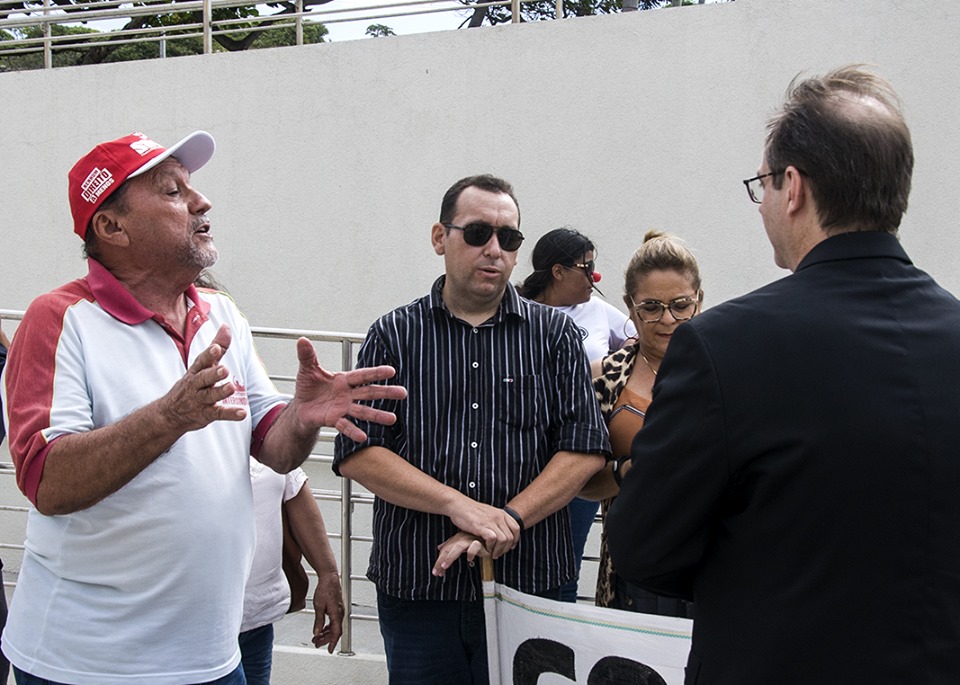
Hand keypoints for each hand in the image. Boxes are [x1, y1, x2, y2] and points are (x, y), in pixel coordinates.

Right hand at [158, 324, 246, 430]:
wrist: (170, 413)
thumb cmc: (190, 385)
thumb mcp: (201, 365)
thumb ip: (217, 346)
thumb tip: (226, 327)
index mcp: (196, 370)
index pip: (202, 361)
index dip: (209, 354)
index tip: (216, 348)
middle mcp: (197, 385)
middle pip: (204, 378)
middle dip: (213, 373)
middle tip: (224, 370)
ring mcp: (200, 400)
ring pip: (210, 395)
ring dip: (220, 392)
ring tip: (231, 388)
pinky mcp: (206, 414)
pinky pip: (218, 413)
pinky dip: (230, 414)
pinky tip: (241, 413)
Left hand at [289, 338, 407, 441]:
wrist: (301, 407)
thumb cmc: (308, 387)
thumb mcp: (307, 369)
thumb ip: (307, 356)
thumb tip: (302, 340)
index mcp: (344, 380)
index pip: (362, 375)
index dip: (376, 373)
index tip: (391, 371)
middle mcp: (347, 394)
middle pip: (369, 392)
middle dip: (386, 393)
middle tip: (403, 393)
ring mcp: (343, 408)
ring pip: (363, 411)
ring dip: (377, 415)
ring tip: (392, 419)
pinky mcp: (334, 420)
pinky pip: (345, 426)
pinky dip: (353, 431)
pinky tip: (362, 437)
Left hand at [311, 571, 344, 652]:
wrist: (330, 578)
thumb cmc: (326, 589)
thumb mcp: (318, 606)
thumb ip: (318, 621)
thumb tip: (316, 632)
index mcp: (336, 614)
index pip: (336, 632)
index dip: (332, 642)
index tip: (329, 649)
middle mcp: (340, 613)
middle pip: (335, 631)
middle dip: (326, 639)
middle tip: (317, 643)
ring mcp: (339, 610)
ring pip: (334, 626)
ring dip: (326, 633)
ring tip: (317, 637)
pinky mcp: (337, 608)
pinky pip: (334, 621)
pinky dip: (328, 627)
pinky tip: (322, 628)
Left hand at [432, 531, 490, 576]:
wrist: (491, 538)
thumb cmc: (478, 540)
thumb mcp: (462, 542)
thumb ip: (451, 544)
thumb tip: (439, 547)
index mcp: (457, 539)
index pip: (444, 550)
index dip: (439, 561)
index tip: (436, 572)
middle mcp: (462, 538)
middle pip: (448, 549)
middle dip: (440, 561)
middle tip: (436, 572)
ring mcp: (471, 540)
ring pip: (458, 547)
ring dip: (450, 557)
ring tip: (445, 566)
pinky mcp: (481, 543)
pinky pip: (475, 546)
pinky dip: (471, 552)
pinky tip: (469, 560)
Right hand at [448, 501, 519, 558]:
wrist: (458, 505)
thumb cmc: (470, 511)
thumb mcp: (488, 513)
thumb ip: (496, 521)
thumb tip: (502, 532)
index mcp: (501, 513)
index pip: (516, 528)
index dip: (515, 540)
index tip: (510, 547)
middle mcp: (498, 516)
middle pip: (511, 536)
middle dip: (506, 548)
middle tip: (498, 553)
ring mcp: (490, 520)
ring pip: (504, 539)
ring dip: (498, 550)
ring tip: (492, 553)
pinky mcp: (481, 526)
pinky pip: (493, 539)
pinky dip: (490, 546)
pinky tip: (485, 548)